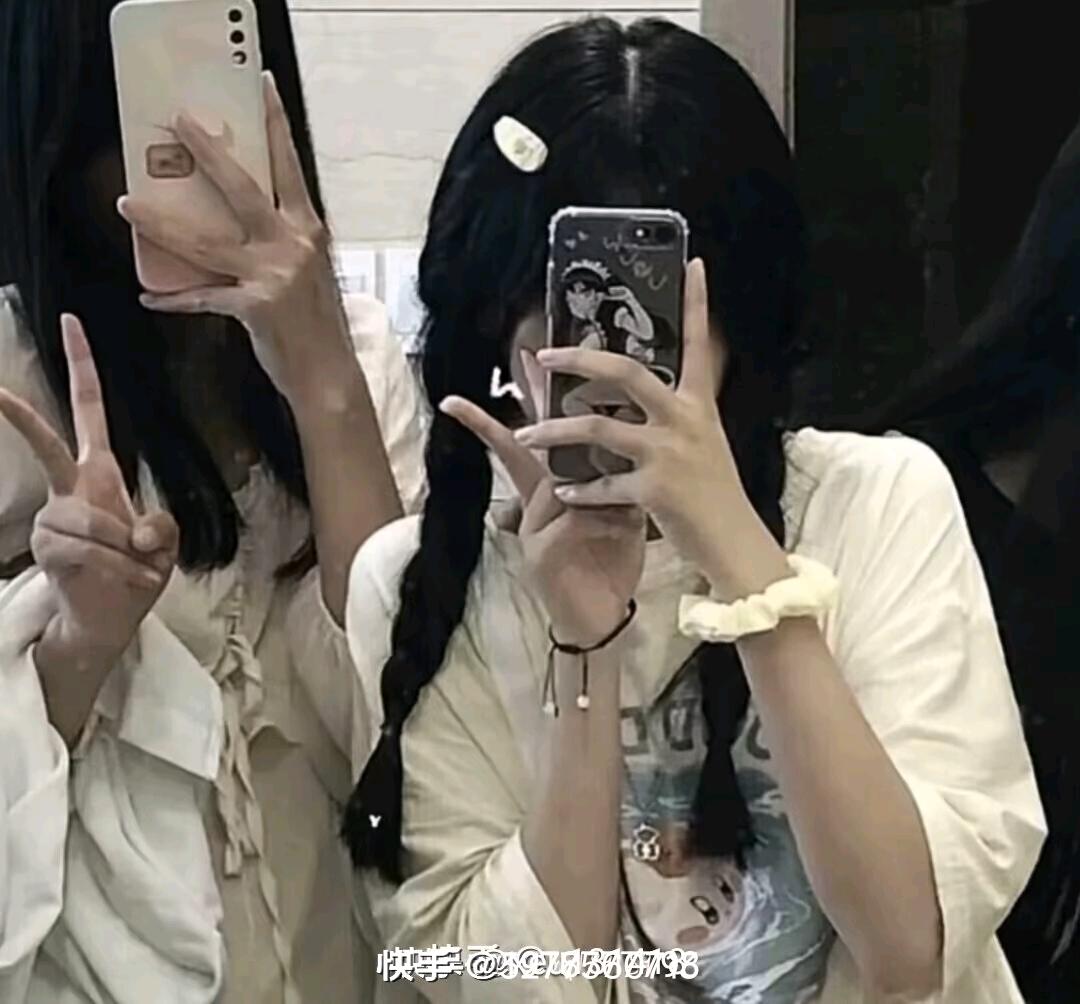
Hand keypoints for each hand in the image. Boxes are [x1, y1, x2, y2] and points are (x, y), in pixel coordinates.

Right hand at [0, 316, 177, 657]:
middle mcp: (71, 487)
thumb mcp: (164, 541)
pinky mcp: (47, 545)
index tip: (72, 322)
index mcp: (101, 472)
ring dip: (127, 554)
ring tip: (133, 570)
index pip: (89, 409)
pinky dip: (119, 568)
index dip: (82, 367)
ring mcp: (53, 514)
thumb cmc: (137, 571)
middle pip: (46, 442)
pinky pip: (93, 550)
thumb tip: (138, 530)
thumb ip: (161, 527)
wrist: (111, 617)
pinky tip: (121, 579)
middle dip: (19, 415)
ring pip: (95, 523)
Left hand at [117, 73, 351, 405]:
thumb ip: (284, 240)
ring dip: (161, 222)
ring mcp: (273, 275)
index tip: (262, 88)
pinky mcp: (254, 307)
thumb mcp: (309, 271)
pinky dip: (174, 299)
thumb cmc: (319, 324)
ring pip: (206, 241)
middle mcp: (292, 245)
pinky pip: (202, 297)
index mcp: (309, 230)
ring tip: (127, 205)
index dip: (276, 125)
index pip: (290, 168)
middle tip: (181, 122)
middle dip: (210, 153)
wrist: (329, 374)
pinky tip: (150, 295)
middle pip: (244, 188)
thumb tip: (244, 218)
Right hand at [440, 353, 644, 645]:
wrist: (600, 621)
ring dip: (599, 490)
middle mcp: (540, 500)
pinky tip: (622, 531)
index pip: (547, 432)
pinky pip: (573, 520)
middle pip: (531, 443)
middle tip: (528, 358)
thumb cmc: (610, 562)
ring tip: (624, 503)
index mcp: (562, 486)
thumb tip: (636, 436)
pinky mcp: (540, 553)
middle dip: (532, 403)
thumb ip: (620, 474)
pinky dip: (603, 524)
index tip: (525, 356)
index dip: (536, 396)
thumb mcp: (621, 511)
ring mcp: (535, 525)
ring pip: (562, 483)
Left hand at [515, 260, 787, 595]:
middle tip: (545, 355)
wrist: (735, 543)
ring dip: (555, 431)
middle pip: (626, 373)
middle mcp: (684, 421)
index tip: (693, 264)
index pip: (699, 344)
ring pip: (598, 429)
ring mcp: (669, 454)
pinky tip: (563, 491)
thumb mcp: (704, 444)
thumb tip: (643, 397)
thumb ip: (676, 417)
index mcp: (699, 405)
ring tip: (526, 435)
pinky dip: (579, 490)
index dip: (696, 303)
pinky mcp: (656, 490)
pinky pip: (603, 485)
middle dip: (580, 360)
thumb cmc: (715, 494)